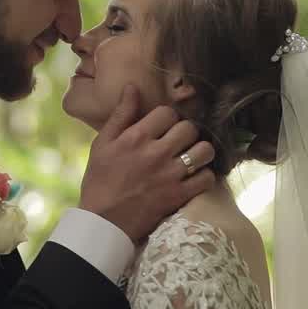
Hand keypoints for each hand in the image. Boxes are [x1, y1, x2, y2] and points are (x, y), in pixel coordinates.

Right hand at [77, 84, 214, 242]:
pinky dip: (204, 176)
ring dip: (200, 152)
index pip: (168, 112)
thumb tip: (132, 87)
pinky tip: (194, 177)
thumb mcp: (102, 143)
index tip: (163, 127)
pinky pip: (207, 178)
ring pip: (204, 151)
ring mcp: (170, 175)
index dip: (167, 117)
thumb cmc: (100, 180)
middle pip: (189, 128)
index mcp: (136, 137)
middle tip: (178, 141)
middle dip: (185, 132)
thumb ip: (121, 114)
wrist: (103, 221)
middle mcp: (156, 152)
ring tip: (191, 156)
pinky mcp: (179, 196)